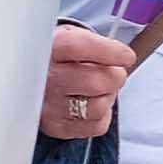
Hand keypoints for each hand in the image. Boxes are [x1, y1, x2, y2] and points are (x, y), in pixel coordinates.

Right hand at [43, 23, 132, 141]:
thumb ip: (94, 42)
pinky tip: (91, 102)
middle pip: (96, 82)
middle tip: (114, 73)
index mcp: (48, 49)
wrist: (35, 77)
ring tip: (99, 88)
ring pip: (98, 107)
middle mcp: (44, 79)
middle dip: (115, 77)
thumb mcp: (72, 36)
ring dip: (108, 97)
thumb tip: (125, 56)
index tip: (127, 56)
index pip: (79, 47)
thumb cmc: (62, 56)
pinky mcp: (56, 127)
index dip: (110, 52)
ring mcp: (48, 106)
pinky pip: (97, 125)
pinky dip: (102, 115)